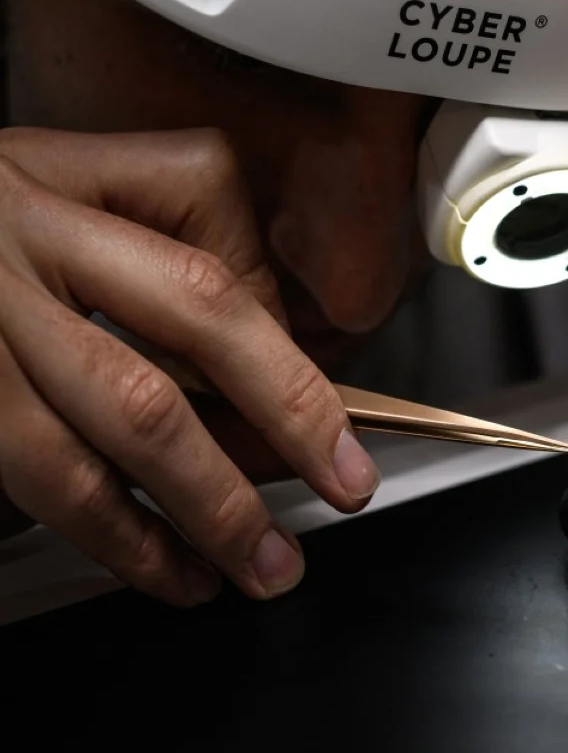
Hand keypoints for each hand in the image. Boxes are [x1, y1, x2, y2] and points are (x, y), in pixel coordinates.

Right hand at [0, 127, 380, 606]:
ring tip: (238, 571)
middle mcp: (3, 267)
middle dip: (234, 489)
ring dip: (168, 533)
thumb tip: (280, 376)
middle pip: (145, 398)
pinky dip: (102, 539)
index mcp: (69, 193)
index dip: (291, 391)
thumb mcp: (104, 181)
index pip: (210, 297)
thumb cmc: (13, 207)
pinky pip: (27, 486)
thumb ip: (204, 251)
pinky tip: (155, 563)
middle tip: (299, 540)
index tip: (347, 457)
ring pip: (72, 463)